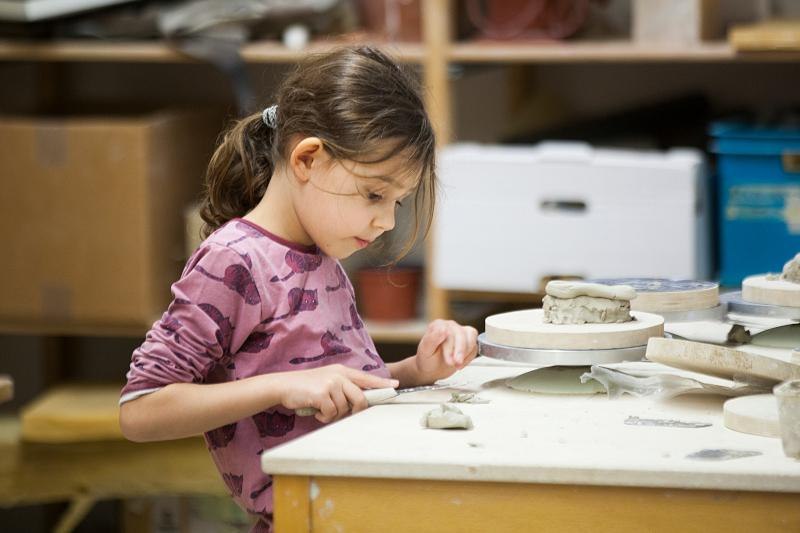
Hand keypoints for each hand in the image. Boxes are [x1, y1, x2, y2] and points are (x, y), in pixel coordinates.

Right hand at [277, 365, 397, 423]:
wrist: (284, 385)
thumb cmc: (306, 387)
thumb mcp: (327, 381)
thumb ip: (343, 388)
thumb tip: (358, 404)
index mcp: (342, 371)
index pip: (367, 378)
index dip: (381, 383)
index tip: (395, 386)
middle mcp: (339, 375)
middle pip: (360, 398)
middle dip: (355, 411)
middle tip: (343, 414)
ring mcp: (331, 383)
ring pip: (345, 408)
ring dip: (334, 415)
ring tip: (322, 410)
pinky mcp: (322, 393)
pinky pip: (332, 412)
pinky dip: (324, 417)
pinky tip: (316, 412)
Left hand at [414, 320, 477, 382]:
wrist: (432, 368)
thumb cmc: (427, 359)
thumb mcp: (425, 351)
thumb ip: (432, 339)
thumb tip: (442, 329)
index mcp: (438, 325)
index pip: (449, 332)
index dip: (450, 348)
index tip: (449, 360)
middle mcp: (450, 326)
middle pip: (461, 335)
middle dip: (460, 352)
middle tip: (456, 364)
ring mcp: (460, 332)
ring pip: (471, 338)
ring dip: (466, 354)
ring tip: (457, 365)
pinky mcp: (468, 340)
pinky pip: (474, 347)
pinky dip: (469, 357)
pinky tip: (460, 363)